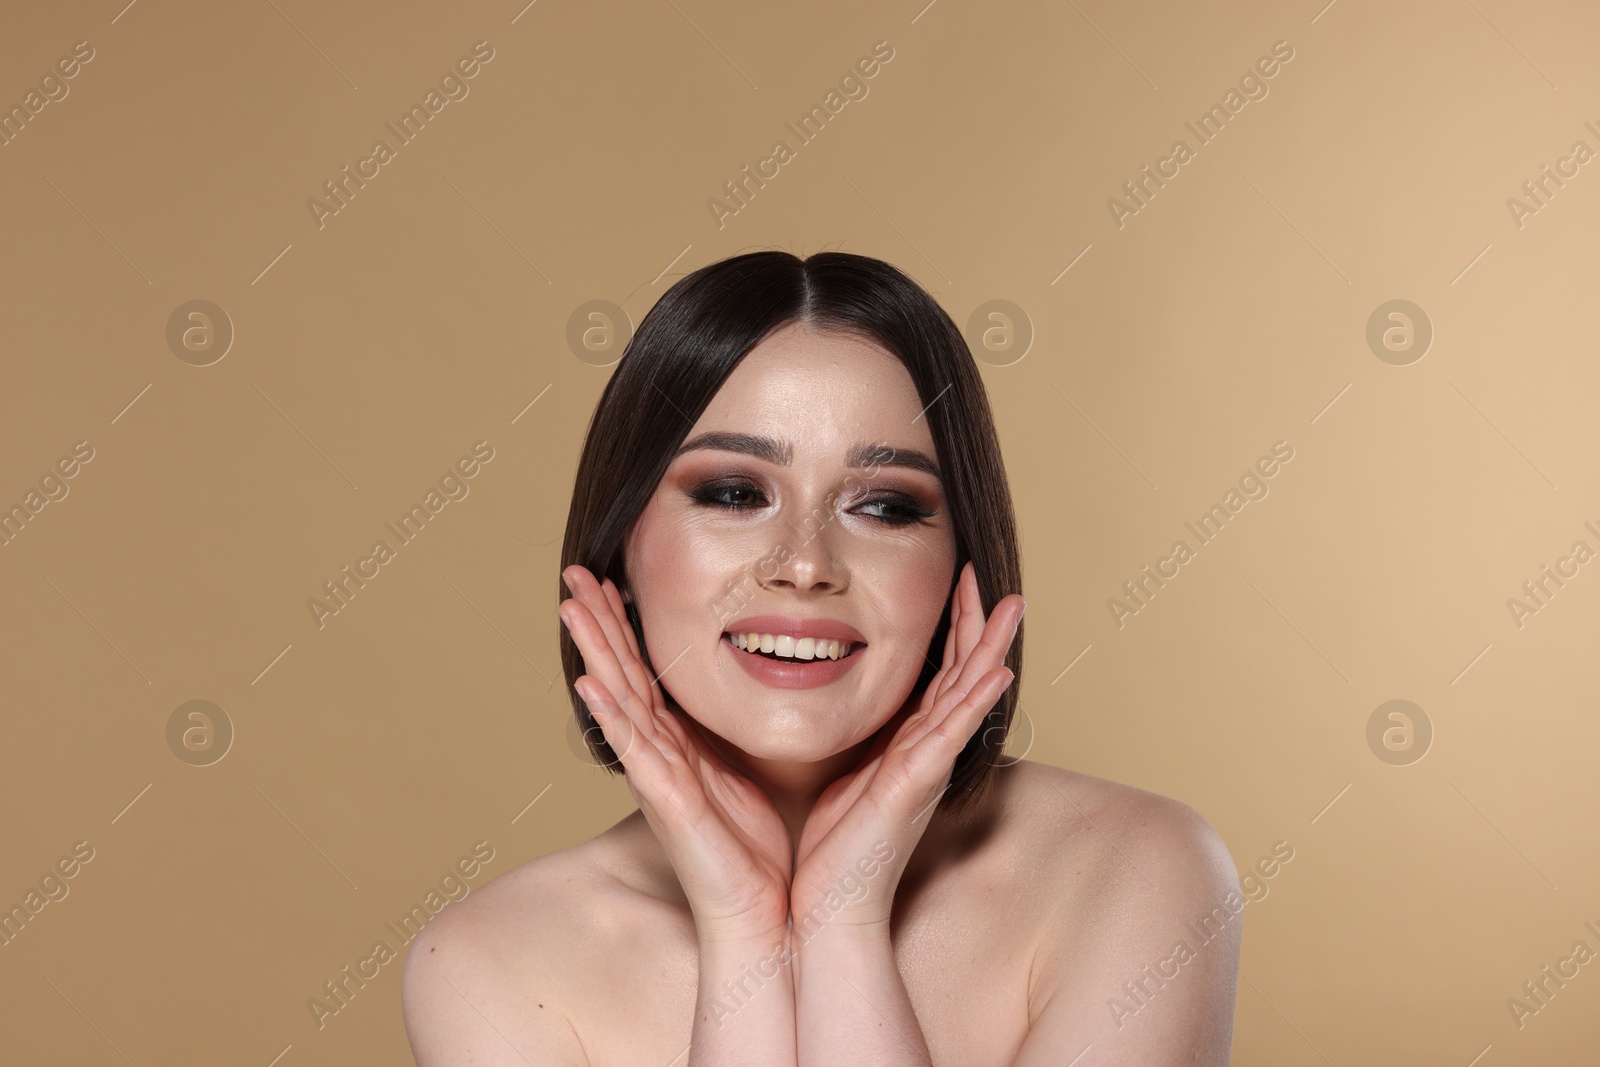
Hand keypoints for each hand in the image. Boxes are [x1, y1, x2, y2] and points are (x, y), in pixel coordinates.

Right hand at [558, 564, 794, 943]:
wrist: (765, 918)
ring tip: (570, 607)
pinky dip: (611, 717)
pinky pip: (637, 753)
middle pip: (622, 676)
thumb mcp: (750, 774)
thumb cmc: (757, 853)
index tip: (612, 579)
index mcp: (680, 748)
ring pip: (620, 703)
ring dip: (594, 652)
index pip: (646, 674)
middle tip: (576, 572)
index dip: (625, 628)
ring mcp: (659, 780)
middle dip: (598, 623)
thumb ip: (739, 735)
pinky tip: (589, 682)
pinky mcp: (669, 805)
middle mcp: (661, 758)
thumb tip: (764, 689)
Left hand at [789, 561, 1022, 931]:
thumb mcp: (844, 773)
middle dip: (978, 625)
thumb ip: (855, 740)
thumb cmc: (833, 847)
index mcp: (907, 744)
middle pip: (962, 674)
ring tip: (1012, 607)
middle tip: (994, 578)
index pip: (938, 675)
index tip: (958, 582)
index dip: (952, 629)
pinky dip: (975, 703)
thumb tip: (839, 703)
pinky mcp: (916, 785)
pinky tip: (997, 674)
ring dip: (991, 650)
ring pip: (966, 695)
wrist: (831, 905)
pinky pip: (951, 736)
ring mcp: (926, 767)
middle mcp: (925, 751)